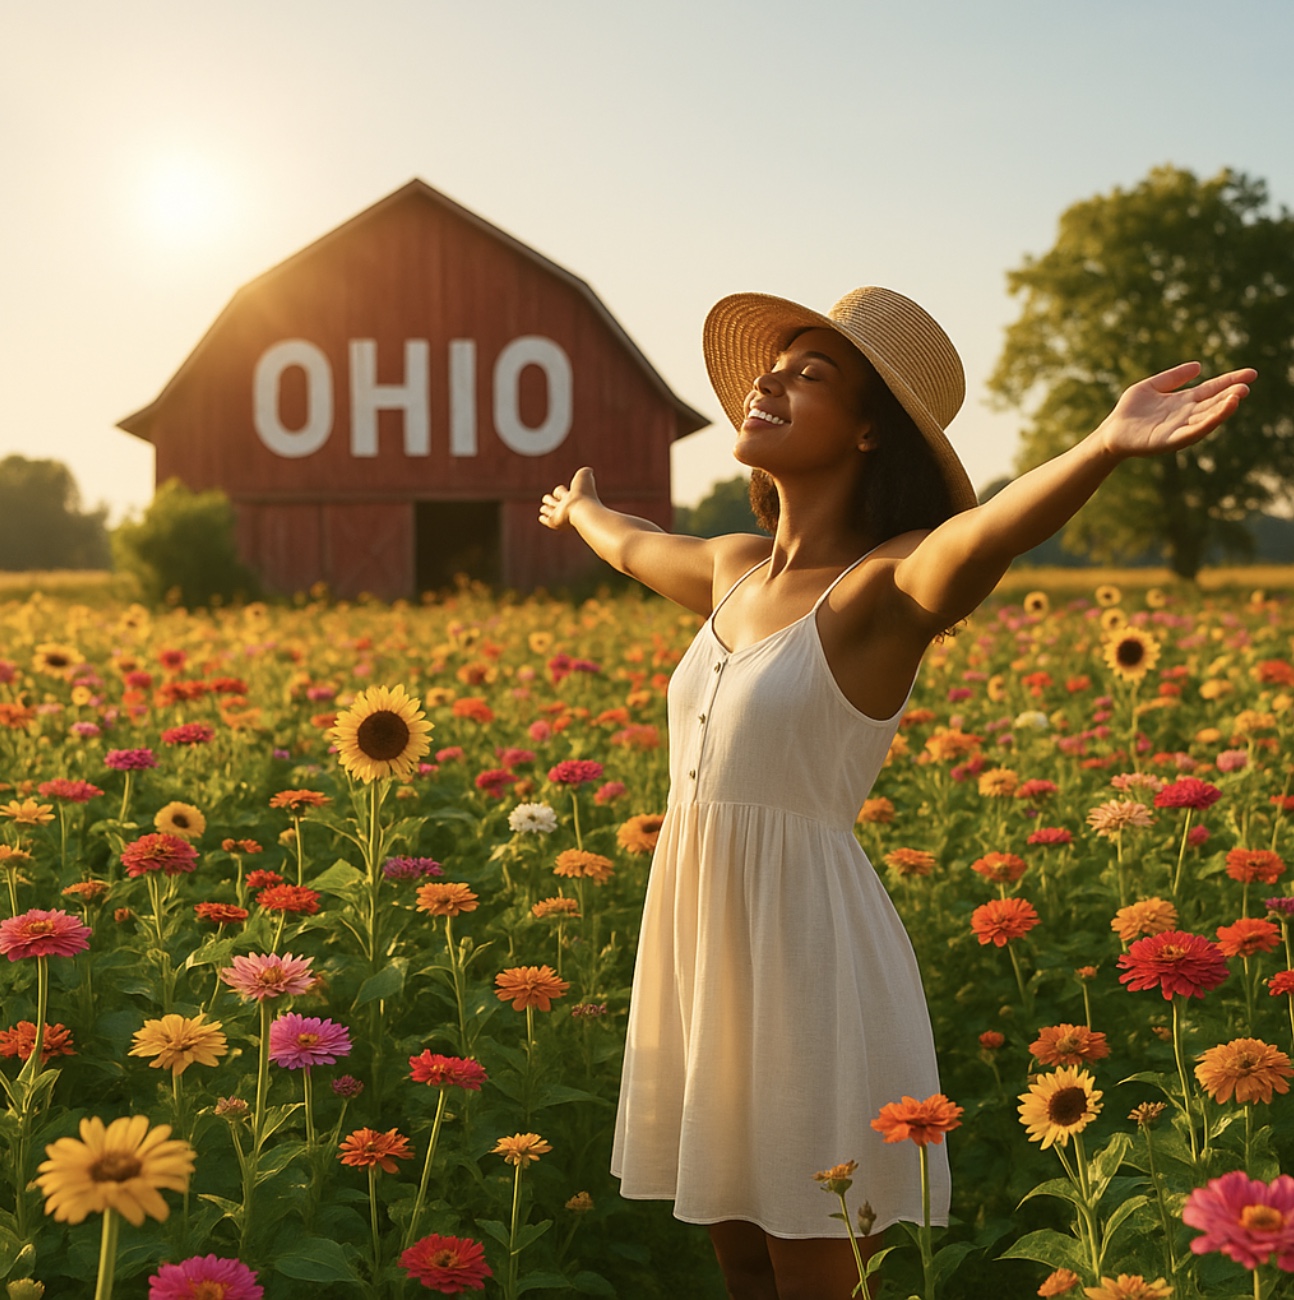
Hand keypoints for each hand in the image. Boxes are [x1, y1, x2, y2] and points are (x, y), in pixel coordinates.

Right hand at [539, 466, 598, 530]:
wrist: (582, 509)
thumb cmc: (583, 493)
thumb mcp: (584, 477)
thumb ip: (584, 472)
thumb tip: (588, 471)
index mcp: (572, 496)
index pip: (561, 492)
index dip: (559, 490)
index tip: (560, 491)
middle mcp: (566, 506)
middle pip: (556, 502)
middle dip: (552, 500)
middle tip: (548, 500)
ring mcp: (560, 514)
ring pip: (550, 510)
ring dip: (547, 509)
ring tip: (543, 509)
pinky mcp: (554, 522)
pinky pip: (547, 520)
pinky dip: (544, 519)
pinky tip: (542, 518)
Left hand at [1099, 362, 1256, 459]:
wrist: (1110, 433)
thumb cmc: (1130, 411)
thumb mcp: (1152, 386)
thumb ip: (1173, 377)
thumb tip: (1199, 366)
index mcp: (1184, 401)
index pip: (1212, 389)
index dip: (1230, 380)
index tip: (1251, 373)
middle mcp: (1186, 415)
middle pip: (1213, 403)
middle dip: (1230, 395)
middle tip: (1246, 386)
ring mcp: (1179, 428)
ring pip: (1206, 418)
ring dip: (1222, 409)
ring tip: (1237, 397)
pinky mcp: (1169, 440)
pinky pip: (1191, 432)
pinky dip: (1206, 423)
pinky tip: (1218, 414)